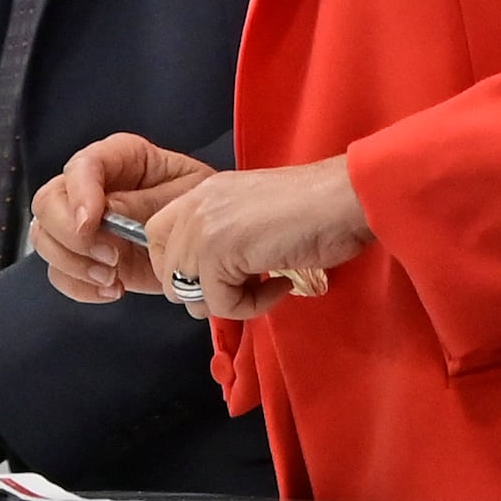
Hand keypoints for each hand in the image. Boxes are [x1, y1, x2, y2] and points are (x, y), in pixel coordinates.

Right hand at [30, 135, 214, 302]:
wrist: (209, 241)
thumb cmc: (201, 206)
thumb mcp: (186, 194)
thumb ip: (147, 201)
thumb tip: (106, 212)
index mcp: (120, 157)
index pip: (82, 165)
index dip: (79, 193)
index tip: (91, 223)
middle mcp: (91, 186)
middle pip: (48, 201)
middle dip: (70, 235)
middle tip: (110, 257)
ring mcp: (81, 223)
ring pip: (44, 238)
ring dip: (73, 264)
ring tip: (112, 276)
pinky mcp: (83, 256)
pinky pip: (59, 273)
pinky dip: (79, 286)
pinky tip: (111, 289)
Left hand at [140, 157, 372, 324]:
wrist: (344, 198)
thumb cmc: (315, 207)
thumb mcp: (253, 216)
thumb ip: (223, 237)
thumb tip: (208, 283)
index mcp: (202, 193)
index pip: (155, 237)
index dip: (181, 266)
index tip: (220, 275)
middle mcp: (195, 205)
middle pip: (168, 273)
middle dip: (205, 291)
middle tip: (246, 283)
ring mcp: (203, 227)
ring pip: (190, 294)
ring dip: (230, 300)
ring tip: (266, 284)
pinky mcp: (218, 253)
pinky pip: (221, 305)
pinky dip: (254, 306)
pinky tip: (280, 284)